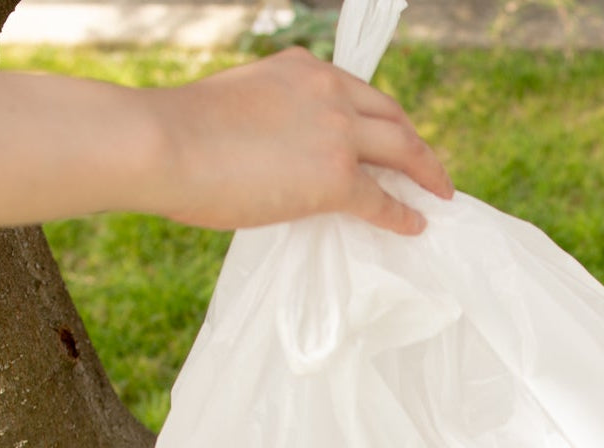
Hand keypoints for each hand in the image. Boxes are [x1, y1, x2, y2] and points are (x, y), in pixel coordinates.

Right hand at [143, 48, 454, 232]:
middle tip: (428, 167)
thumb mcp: (236, 108)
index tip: (392, 136)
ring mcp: (337, 133)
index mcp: (301, 67)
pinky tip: (416, 224)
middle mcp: (328, 91)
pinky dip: (404, 213)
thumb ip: (271, 124)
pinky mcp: (337, 177)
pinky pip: (383, 199)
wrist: (163, 143)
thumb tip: (276, 160)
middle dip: (414, 141)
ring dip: (427, 172)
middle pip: (391, 115)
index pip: (356, 92)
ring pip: (402, 149)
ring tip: (439, 193)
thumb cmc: (178, 134)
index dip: (380, 118)